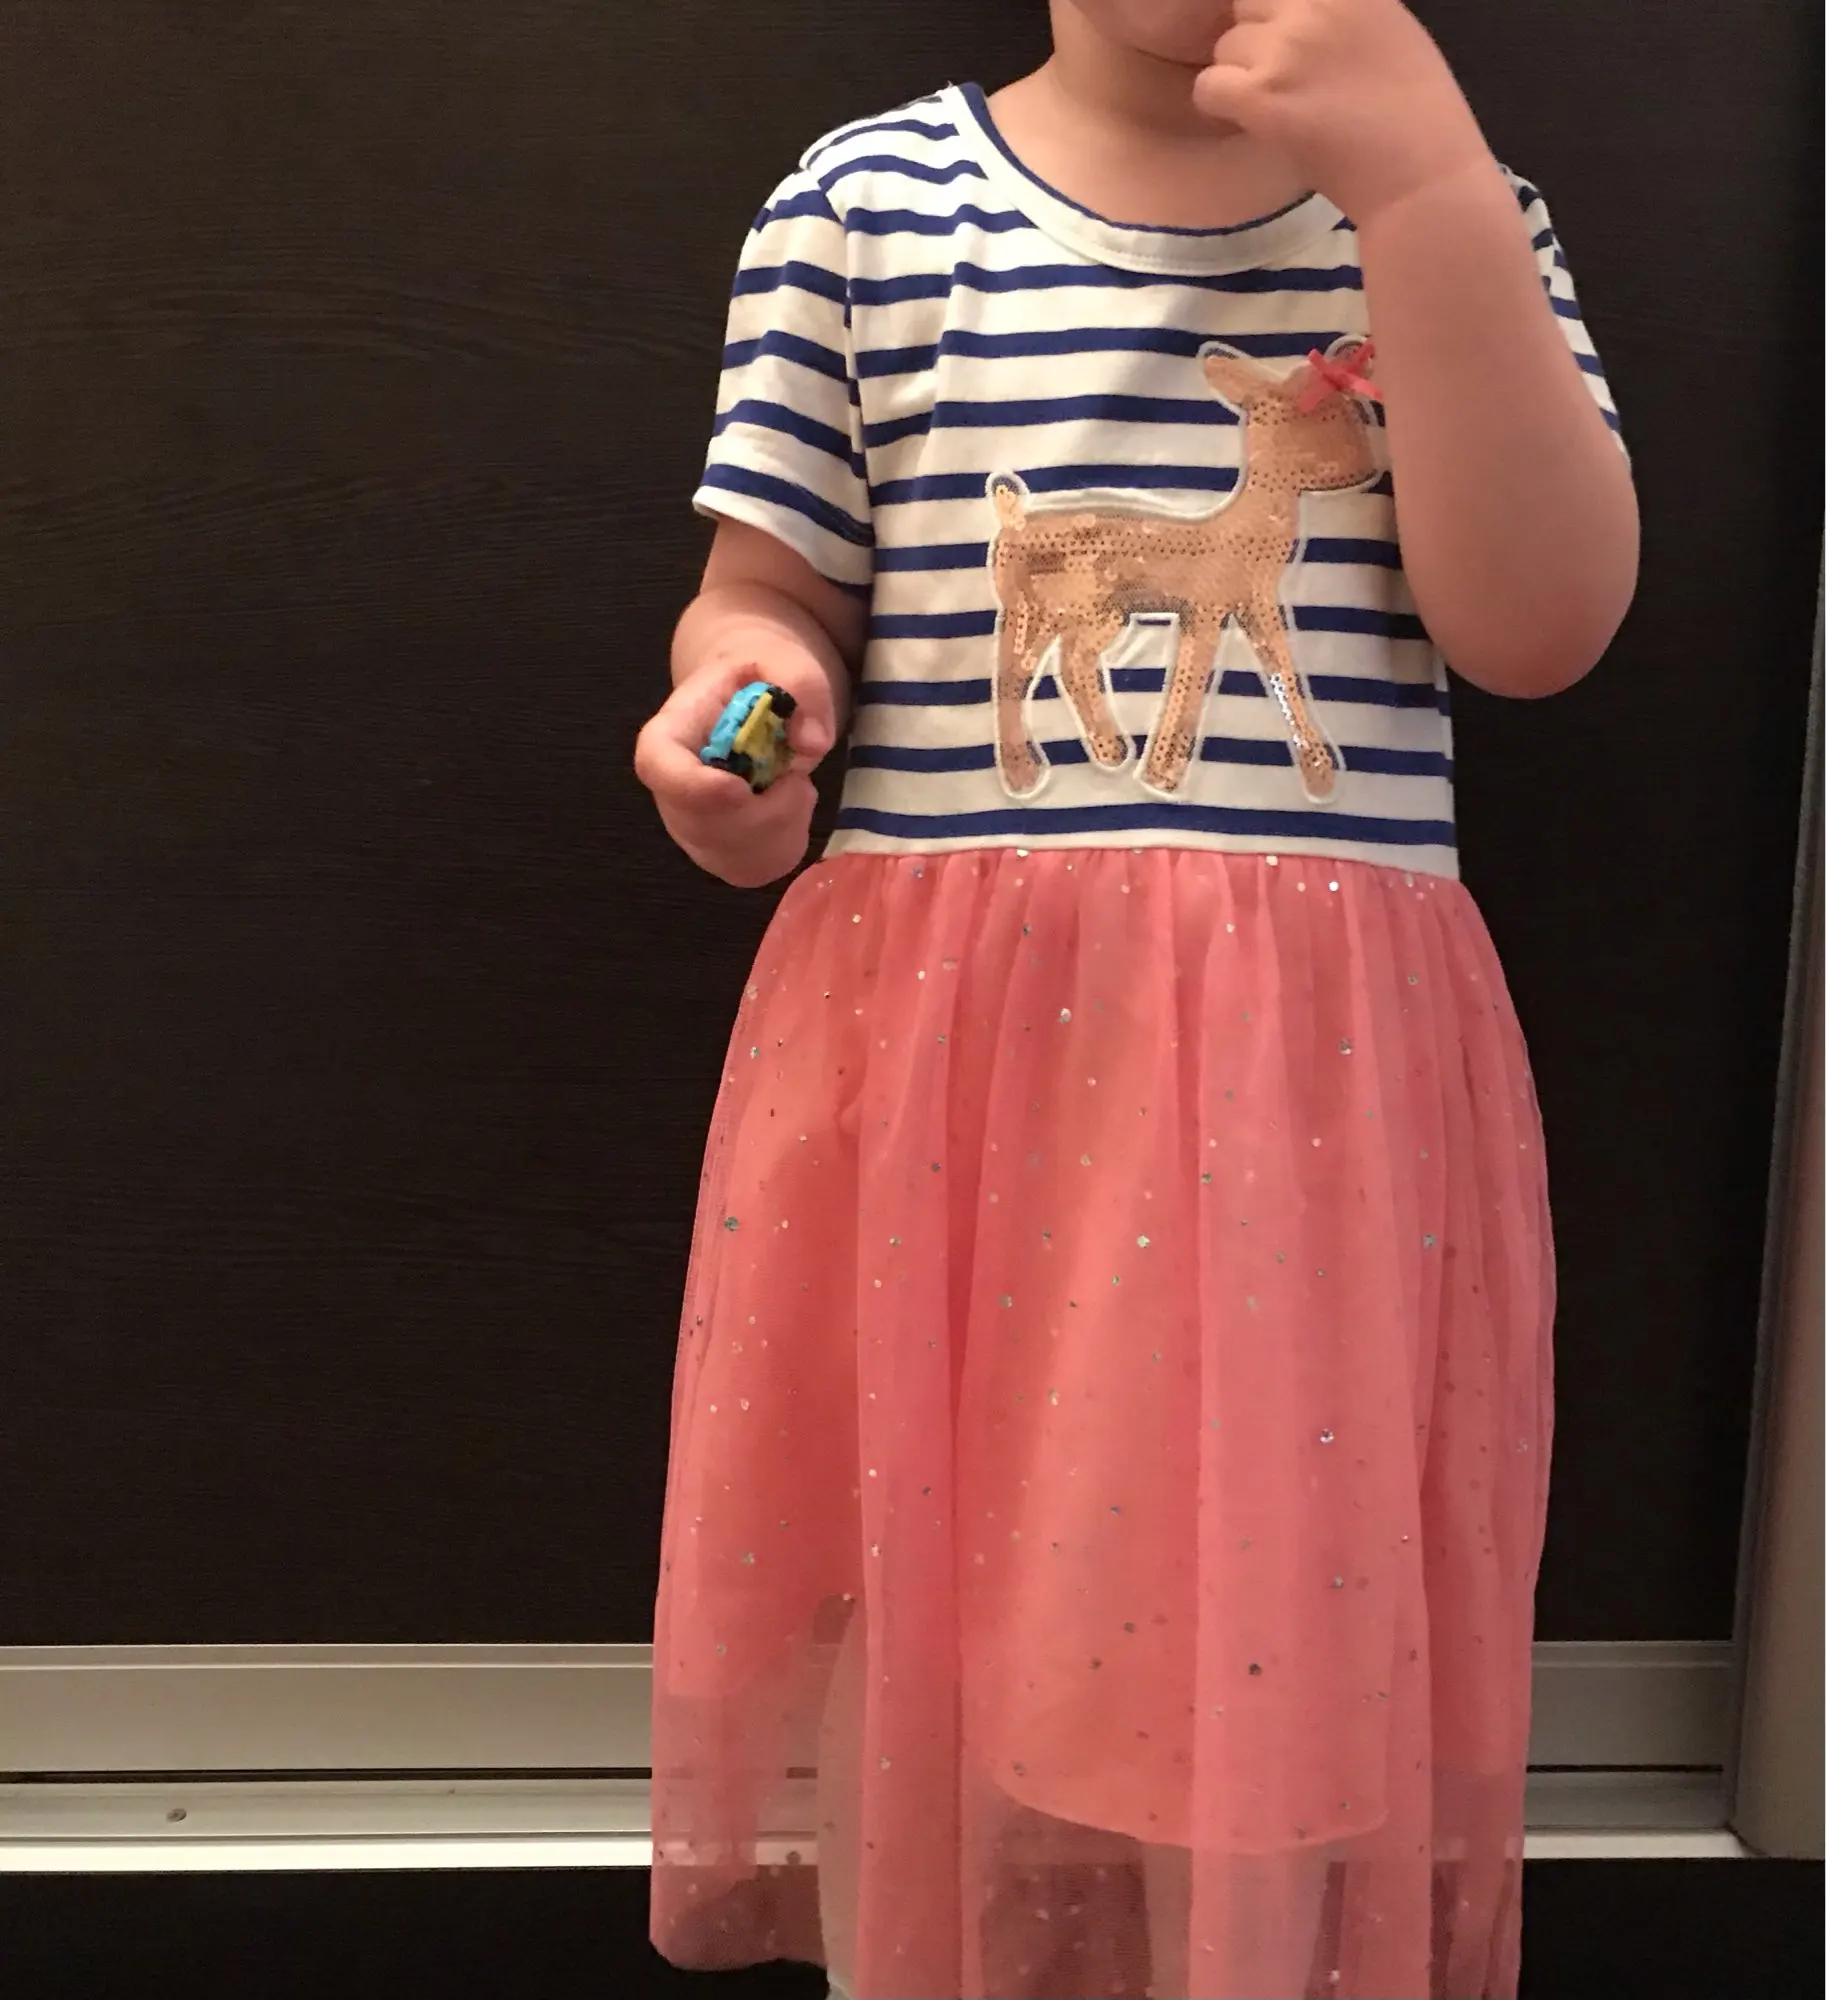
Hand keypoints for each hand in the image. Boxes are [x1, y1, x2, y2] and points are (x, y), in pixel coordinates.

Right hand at [634, 648, 837, 888]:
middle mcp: (670, 790)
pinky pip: (757, 867)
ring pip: (734, 855)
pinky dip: (787, 842)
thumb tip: (812, 743)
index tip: (740, 789)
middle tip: (797, 776)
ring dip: (783, 825)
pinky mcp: (721, 855)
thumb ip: (801, 688)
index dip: (694, 788)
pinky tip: (788, 808)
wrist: (753, 700)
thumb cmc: (761, 677)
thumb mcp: (785, 661)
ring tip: (793, 784)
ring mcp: (692, 830)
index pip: (657, 766)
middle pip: (702, 825)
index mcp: (672, 731)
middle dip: (764, 811)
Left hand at [1193, 0, 1493, 227]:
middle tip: (1280, 79)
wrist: (1419, 173)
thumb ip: (1342, 12)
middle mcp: (1316, 3)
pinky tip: (1252, 121)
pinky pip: (1208, 87)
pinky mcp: (1264, 94)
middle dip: (1255, 39)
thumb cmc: (1414, 114)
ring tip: (1277, 107)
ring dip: (1240, 77)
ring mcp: (1288, 46)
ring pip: (1226, 47)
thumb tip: (1300, 11)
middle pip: (1248, 5)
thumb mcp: (1388, 29)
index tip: (1279, 35)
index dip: (1274, 12)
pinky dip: (1221, 107)